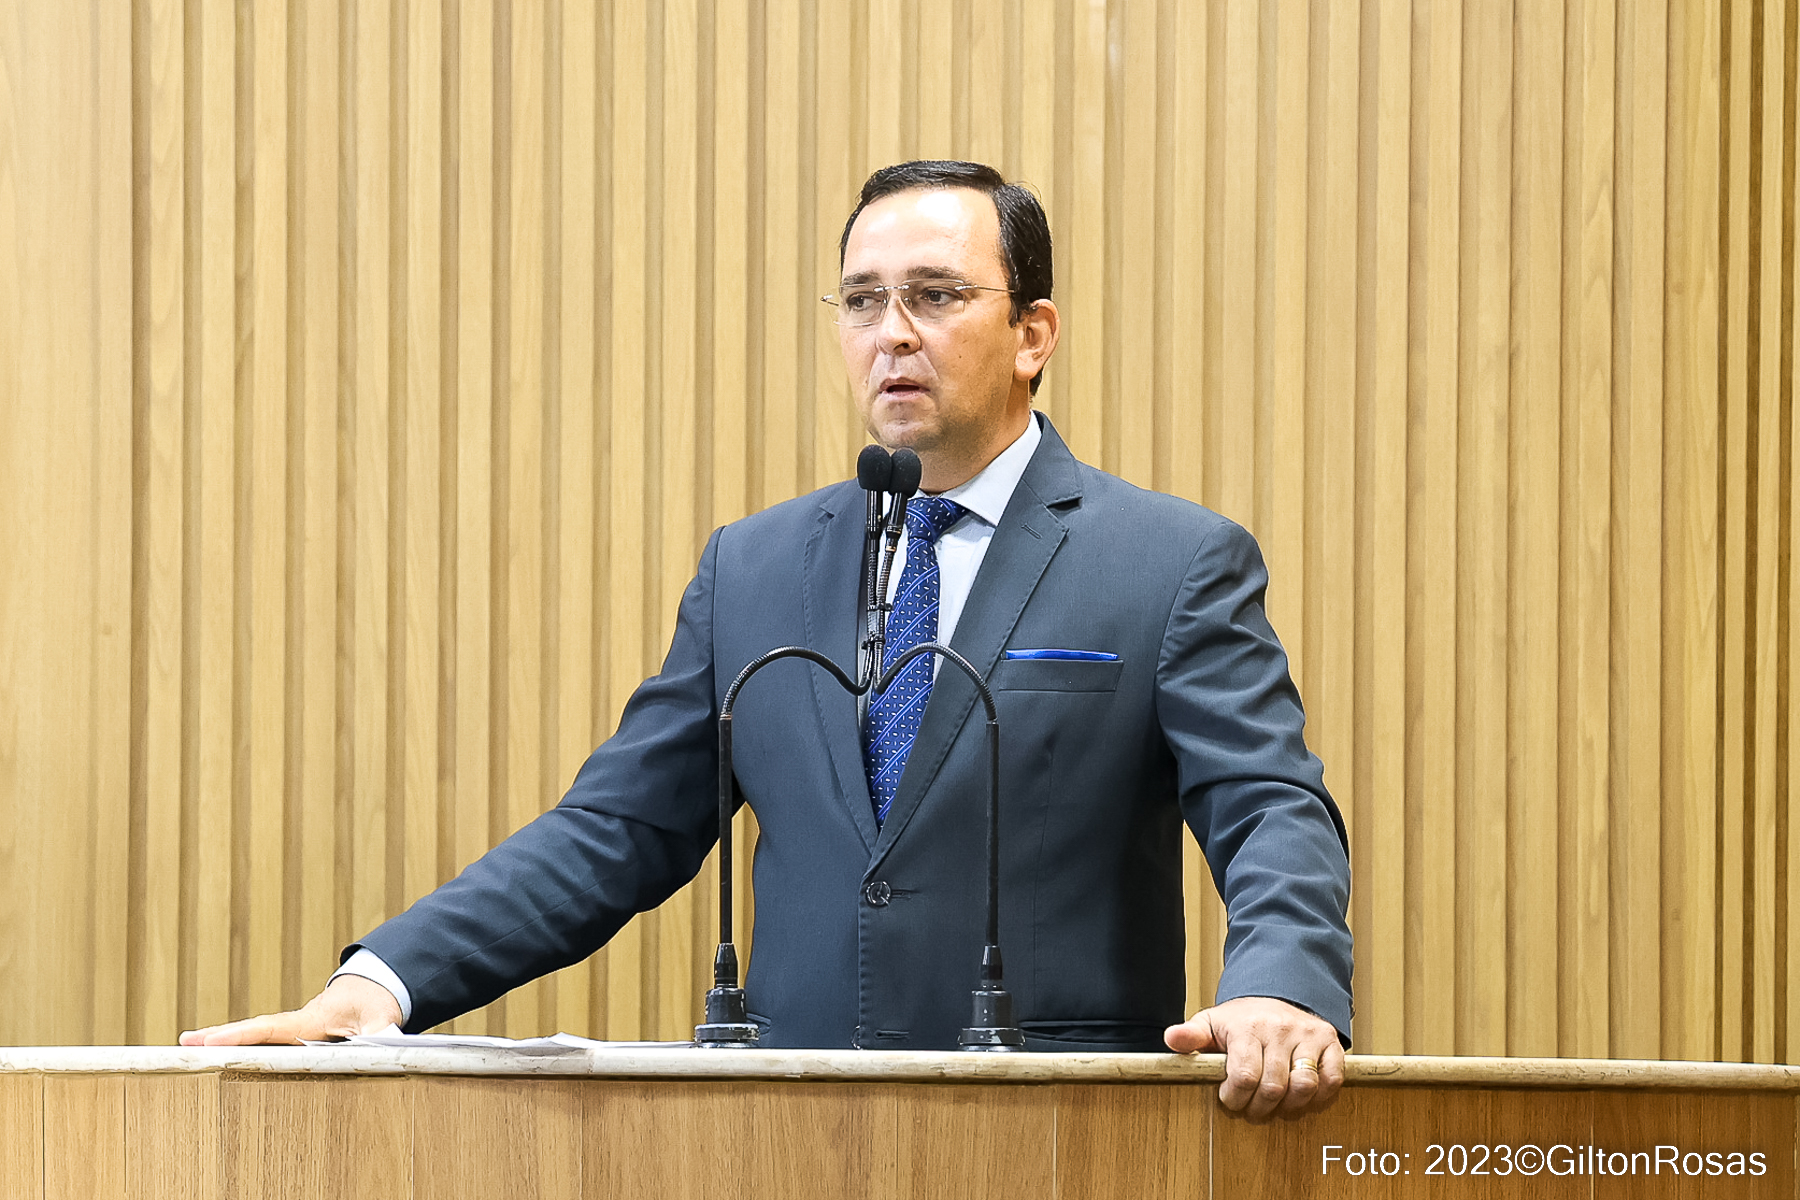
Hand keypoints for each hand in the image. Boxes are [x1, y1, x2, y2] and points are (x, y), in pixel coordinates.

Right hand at [178, 974, 403, 1045]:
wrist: (376, 988)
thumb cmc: (377, 1003)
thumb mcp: (383, 1016)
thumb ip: (381, 1031)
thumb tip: (379, 1042)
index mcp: (312, 1018)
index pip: (272, 1028)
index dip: (243, 1035)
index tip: (213, 1040)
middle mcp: (297, 1021)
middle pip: (253, 1029)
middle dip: (219, 1035)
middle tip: (184, 1042)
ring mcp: (294, 1027)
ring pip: (255, 1035)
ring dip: (223, 1040)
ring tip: (188, 1048)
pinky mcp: (295, 1034)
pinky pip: (264, 1040)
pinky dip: (240, 1044)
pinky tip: (218, 1055)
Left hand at [1164, 995, 1344, 1119]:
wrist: (1276, 996)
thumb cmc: (1241, 1020)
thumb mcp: (1211, 1023)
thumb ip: (1191, 1035)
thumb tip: (1172, 1039)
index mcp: (1247, 1027)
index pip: (1244, 1076)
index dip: (1236, 1098)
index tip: (1230, 1099)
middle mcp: (1280, 1029)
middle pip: (1274, 1086)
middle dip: (1259, 1108)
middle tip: (1252, 1110)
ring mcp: (1307, 1035)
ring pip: (1304, 1085)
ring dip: (1289, 1107)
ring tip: (1275, 1106)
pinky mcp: (1329, 1042)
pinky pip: (1331, 1079)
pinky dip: (1318, 1097)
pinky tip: (1300, 1097)